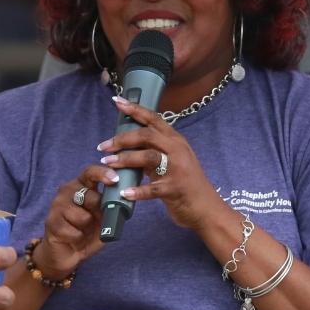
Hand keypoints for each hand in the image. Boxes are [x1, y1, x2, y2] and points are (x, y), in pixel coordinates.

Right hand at [37, 165, 119, 278]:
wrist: (66, 253)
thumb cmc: (87, 231)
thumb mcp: (103, 217)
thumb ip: (111, 205)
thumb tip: (126, 196)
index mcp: (81, 186)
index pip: (90, 172)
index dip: (103, 173)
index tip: (115, 180)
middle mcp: (66, 192)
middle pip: (89, 196)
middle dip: (98, 210)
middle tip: (95, 219)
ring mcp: (56, 206)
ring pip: (82, 216)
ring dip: (87, 227)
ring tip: (81, 230)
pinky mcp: (51, 223)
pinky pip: (74, 232)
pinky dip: (78, 238)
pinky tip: (73, 238)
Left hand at [96, 97, 222, 231]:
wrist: (206, 208)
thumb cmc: (186, 184)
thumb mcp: (174, 160)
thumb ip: (156, 150)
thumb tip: (129, 142)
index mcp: (176, 141)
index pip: (155, 119)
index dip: (135, 109)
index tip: (117, 102)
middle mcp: (178, 151)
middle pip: (148, 135)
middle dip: (122, 139)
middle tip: (103, 146)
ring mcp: (177, 169)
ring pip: (149, 157)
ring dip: (125, 159)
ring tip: (107, 163)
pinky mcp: (174, 189)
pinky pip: (152, 188)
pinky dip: (136, 191)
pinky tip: (124, 193)